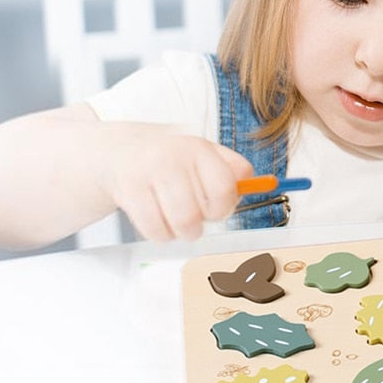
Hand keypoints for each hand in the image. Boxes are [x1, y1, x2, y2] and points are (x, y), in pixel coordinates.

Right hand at [98, 123, 253, 240]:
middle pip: (201, 213)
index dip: (225, 206)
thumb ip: (235, 169)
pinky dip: (161, 234)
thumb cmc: (172, 159)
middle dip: (201, 223)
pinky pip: (155, 231)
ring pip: (180, 225)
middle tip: (194, 214)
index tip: (217, 207)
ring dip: (182, 232)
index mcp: (199, 148)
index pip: (226, 187)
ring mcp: (149, 173)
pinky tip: (158, 219)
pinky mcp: (128, 191)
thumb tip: (262, 184)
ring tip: (177, 219)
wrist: (120, 152)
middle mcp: (174, 157)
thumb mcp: (205, 154)